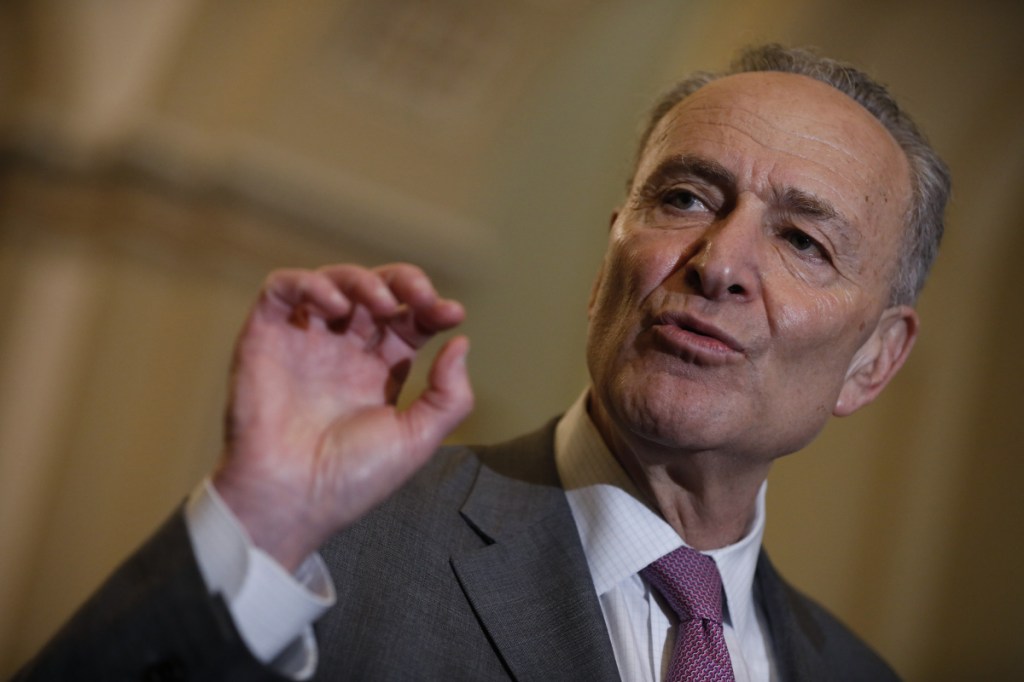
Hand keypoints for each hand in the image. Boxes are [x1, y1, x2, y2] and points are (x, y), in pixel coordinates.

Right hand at [212, 264, 472, 570]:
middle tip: (422, 297)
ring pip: (334, 282)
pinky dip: (308, 283)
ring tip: (381, 304)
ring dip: (362, 280)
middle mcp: (344, 351)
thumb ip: (449, 394)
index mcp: (379, 372)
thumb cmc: (351, 480)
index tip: (452, 315)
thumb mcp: (417, 439)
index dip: (431, 309)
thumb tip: (461, 343)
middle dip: (404, 283)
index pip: (409, 321)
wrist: (293, 500)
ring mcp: (305, 342)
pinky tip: (335, 304)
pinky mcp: (265, 337)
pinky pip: (282, 290)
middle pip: (376, 293)